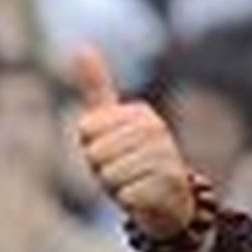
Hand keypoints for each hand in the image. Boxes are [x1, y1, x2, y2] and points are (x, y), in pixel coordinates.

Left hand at [74, 46, 196, 242]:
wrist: (169, 201)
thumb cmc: (131, 160)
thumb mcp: (110, 125)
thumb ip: (97, 88)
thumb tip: (82, 48)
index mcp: (140, 113)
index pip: (86, 130)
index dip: (91, 148)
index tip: (111, 151)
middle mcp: (157, 129)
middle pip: (96, 155)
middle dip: (102, 170)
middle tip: (123, 171)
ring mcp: (167, 155)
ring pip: (109, 176)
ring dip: (116, 188)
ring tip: (135, 184)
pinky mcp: (170, 184)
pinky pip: (126, 196)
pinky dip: (129, 203)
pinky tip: (145, 199)